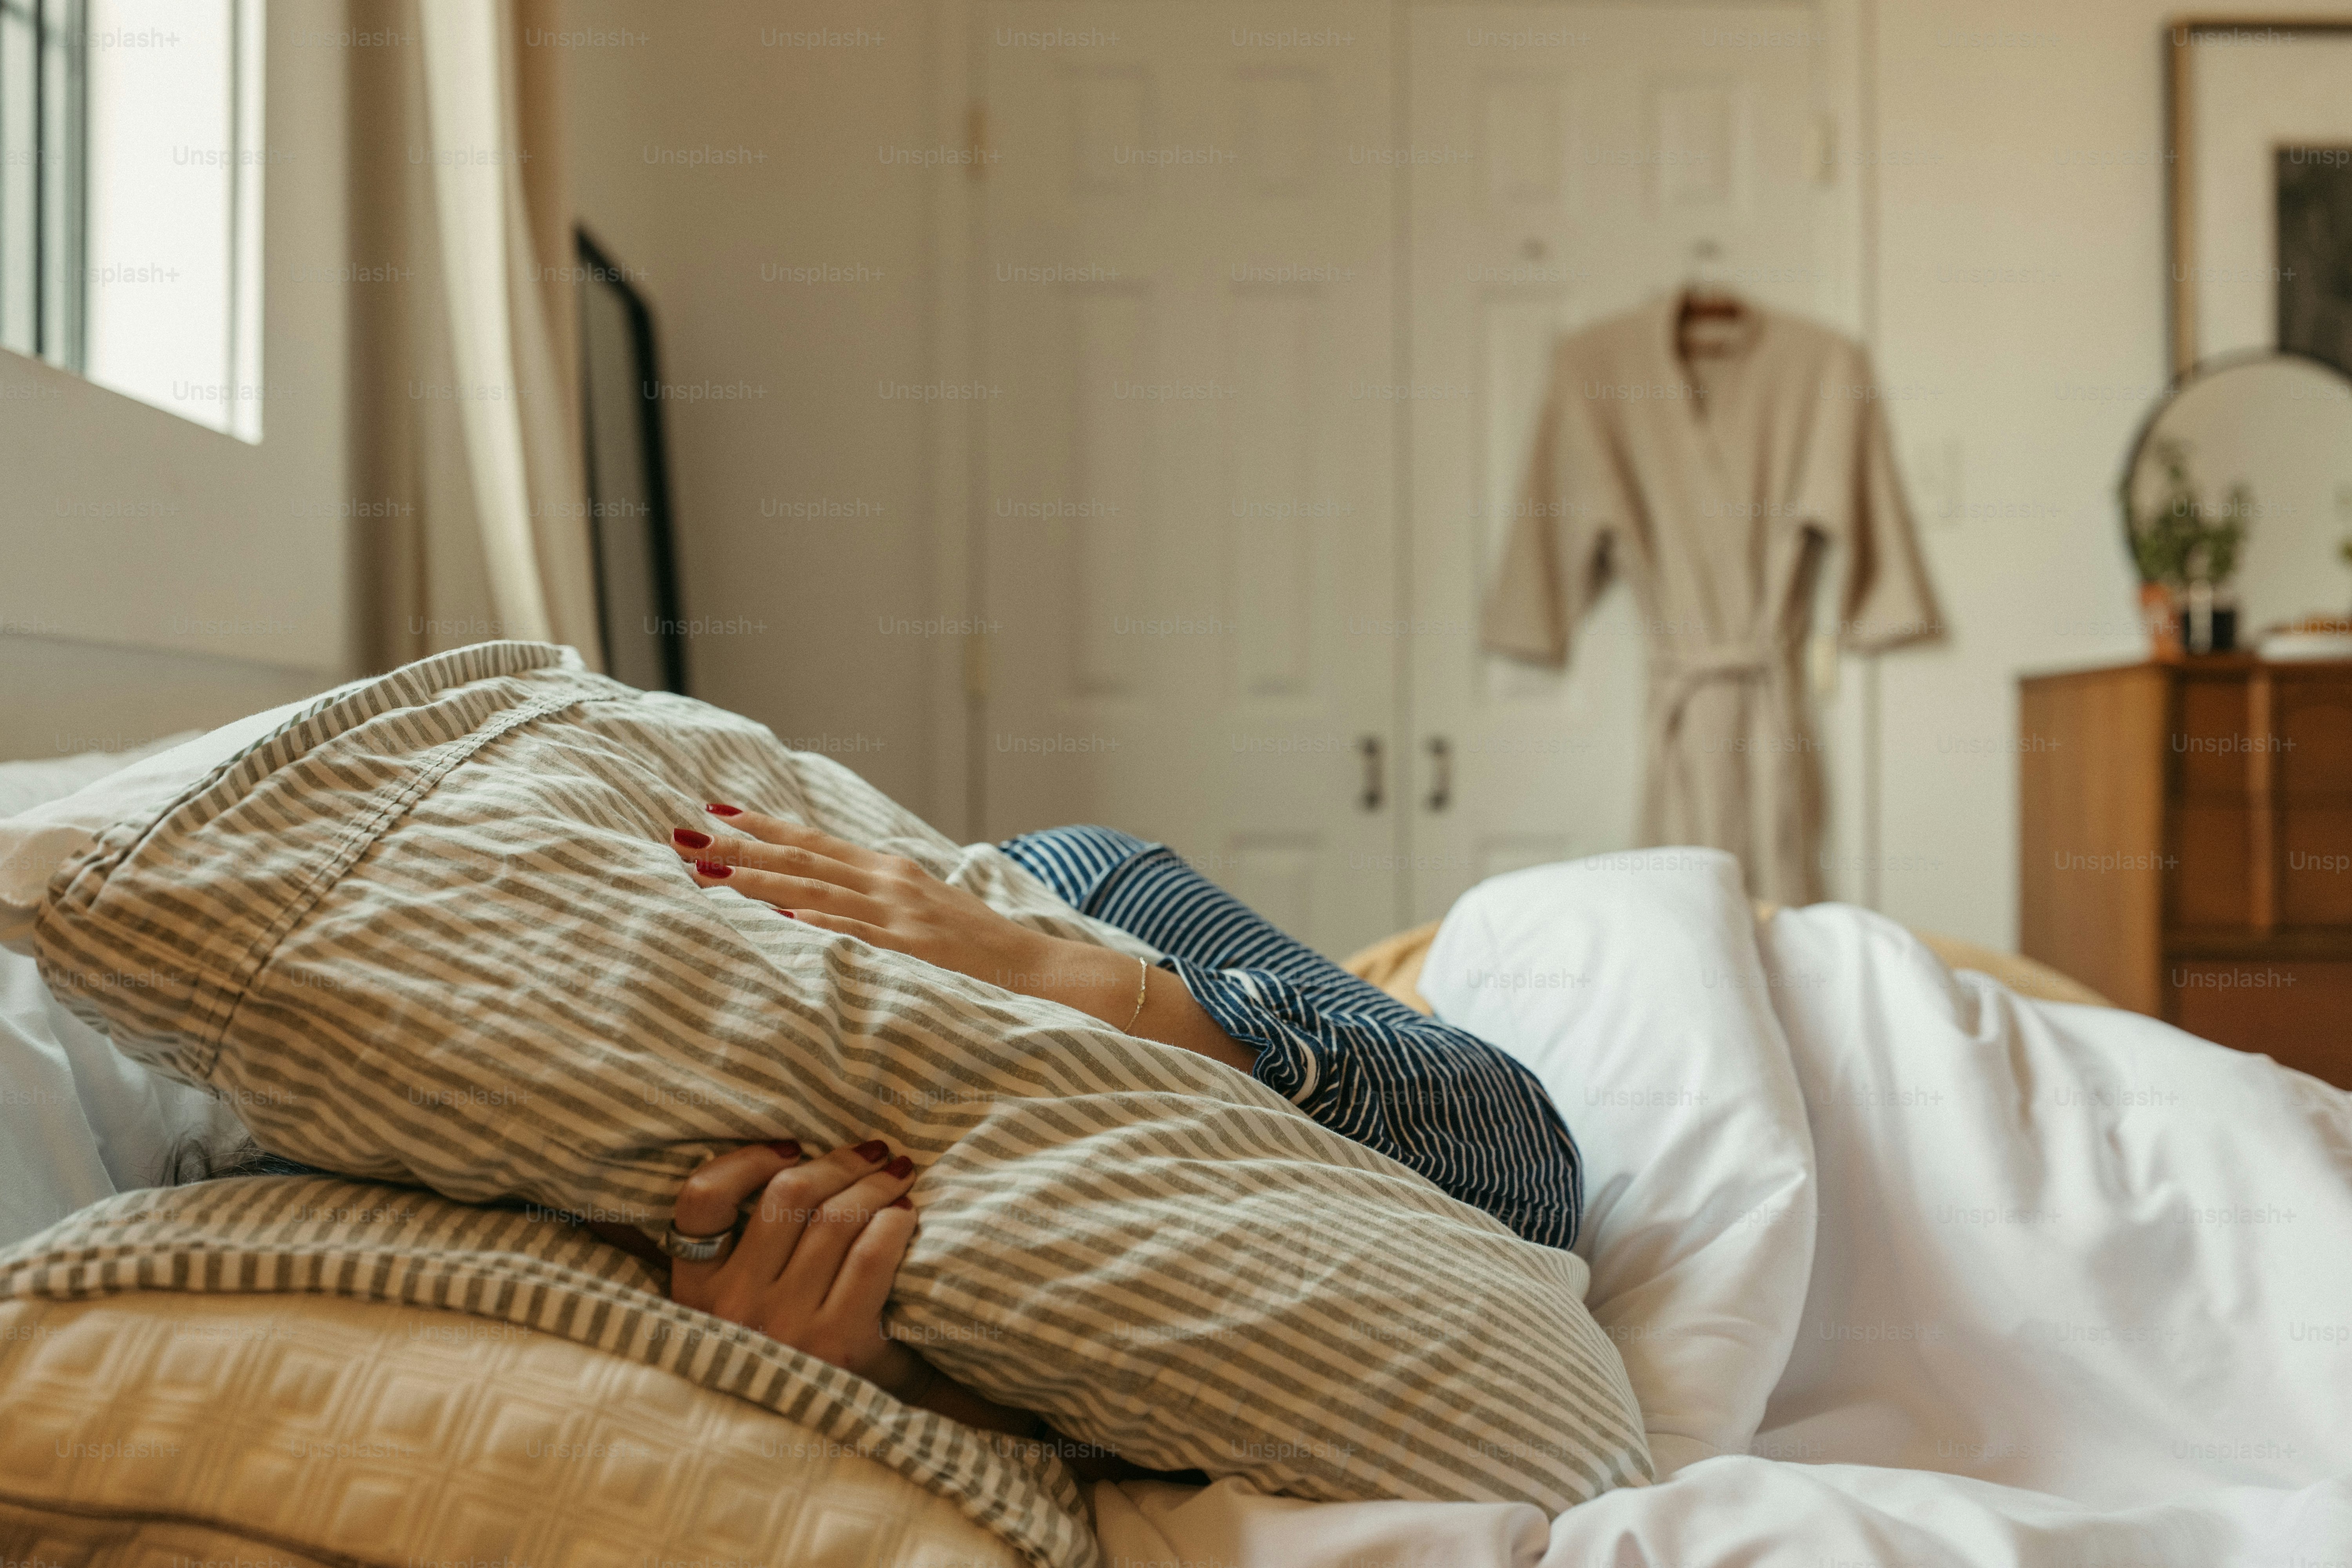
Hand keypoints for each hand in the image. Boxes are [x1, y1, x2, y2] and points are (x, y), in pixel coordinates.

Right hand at [667, 1138, 927, 1396]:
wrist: (815, 1448)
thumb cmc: (779, 1359)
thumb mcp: (732, 1313)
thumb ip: (740, 1248)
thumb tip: (785, 1157)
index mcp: (696, 1292)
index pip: (699, 1198)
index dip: (746, 1158)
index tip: (788, 1147)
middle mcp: (735, 1307)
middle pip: (787, 1196)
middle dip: (836, 1162)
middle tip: (870, 1151)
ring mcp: (787, 1326)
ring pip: (835, 1219)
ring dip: (874, 1185)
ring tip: (895, 1175)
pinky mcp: (839, 1344)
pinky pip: (872, 1255)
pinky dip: (894, 1223)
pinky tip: (904, 1214)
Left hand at [672, 809, 1047, 991]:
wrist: (1033, 964)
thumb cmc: (972, 943)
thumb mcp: (919, 909)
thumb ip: (870, 900)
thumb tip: (811, 901)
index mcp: (889, 869)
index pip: (814, 842)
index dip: (764, 826)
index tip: (717, 811)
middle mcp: (890, 880)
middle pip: (803, 860)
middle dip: (740, 848)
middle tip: (686, 838)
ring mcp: (902, 911)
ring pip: (818, 889)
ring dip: (761, 879)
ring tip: (712, 872)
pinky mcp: (915, 945)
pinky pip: (861, 931)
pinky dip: (825, 919)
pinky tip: (789, 913)